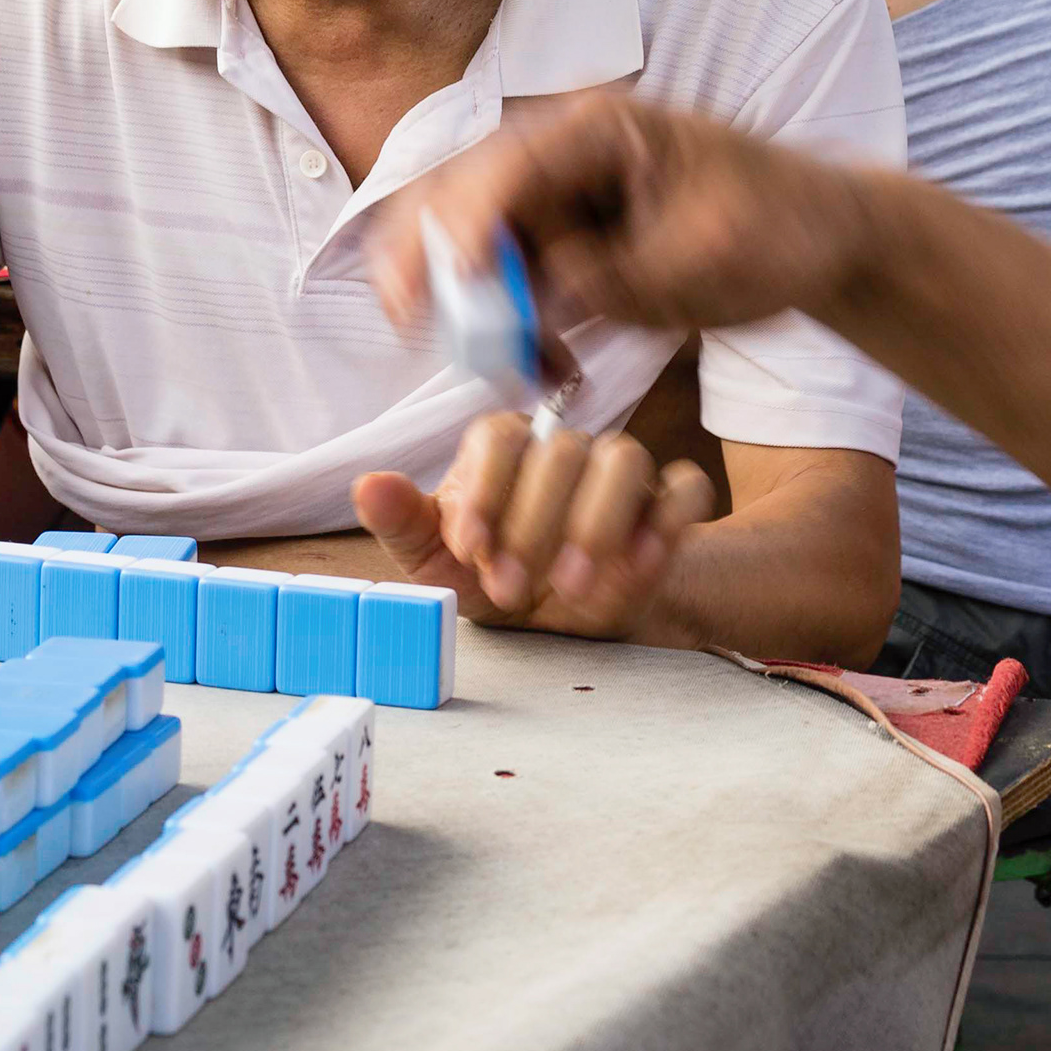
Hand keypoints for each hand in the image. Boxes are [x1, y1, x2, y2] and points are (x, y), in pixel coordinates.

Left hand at [352, 411, 717, 643]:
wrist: (559, 615)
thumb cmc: (492, 574)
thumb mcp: (437, 561)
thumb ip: (404, 522)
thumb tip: (367, 485)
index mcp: (505, 449)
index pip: (500, 435)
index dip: (486, 489)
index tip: (471, 548)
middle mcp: (564, 449)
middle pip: (563, 452)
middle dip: (534, 526)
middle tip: (512, 585)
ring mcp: (618, 473)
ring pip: (625, 460)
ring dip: (599, 523)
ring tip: (574, 583)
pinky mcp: (664, 506)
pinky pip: (684, 489)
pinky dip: (667, 524)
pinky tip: (639, 568)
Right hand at [368, 92, 884, 347]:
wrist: (823, 241)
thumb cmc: (782, 226)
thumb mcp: (705, 257)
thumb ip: (617, 275)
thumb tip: (537, 293)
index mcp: (602, 128)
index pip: (508, 164)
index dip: (464, 222)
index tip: (446, 284)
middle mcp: (566, 157)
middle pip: (465, 198)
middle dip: (435, 263)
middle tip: (407, 320)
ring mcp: (563, 203)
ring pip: (484, 256)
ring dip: (488, 317)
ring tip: (531, 373)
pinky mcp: (571, 248)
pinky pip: (520, 292)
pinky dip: (524, 335)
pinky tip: (558, 374)